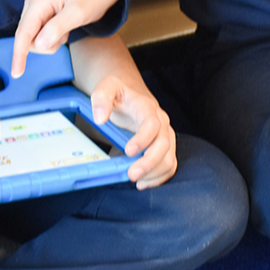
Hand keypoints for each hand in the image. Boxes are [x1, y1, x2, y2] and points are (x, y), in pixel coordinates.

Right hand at [9, 0, 122, 78]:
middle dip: (46, 44)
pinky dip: (52, 37)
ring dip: (50, 41)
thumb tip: (39, 44)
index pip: (23, 32)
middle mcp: (32, 2)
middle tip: (66, 34)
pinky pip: (39, 34)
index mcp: (39, 0)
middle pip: (26, 37)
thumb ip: (57, 28)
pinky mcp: (40, 13)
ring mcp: (35, 8)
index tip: (16, 73)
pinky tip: (64, 27)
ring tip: (67, 28)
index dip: (19, 54)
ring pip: (33, 38)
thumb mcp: (78, 13)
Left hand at [86, 73, 180, 188]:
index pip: (152, 124)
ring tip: (137, 181)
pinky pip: (169, 164)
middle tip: (132, 174)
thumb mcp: (106, 87)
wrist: (129, 89)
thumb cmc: (119, 90)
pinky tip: (144, 182)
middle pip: (164, 144)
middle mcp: (161, 121)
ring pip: (169, 157)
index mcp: (147, 107)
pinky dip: (159, 177)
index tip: (129, 151)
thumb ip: (101, 99)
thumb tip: (100, 118)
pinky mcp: (164, 146)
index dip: (143, 139)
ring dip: (155, 173)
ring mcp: (165, 135)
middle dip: (149, 163)